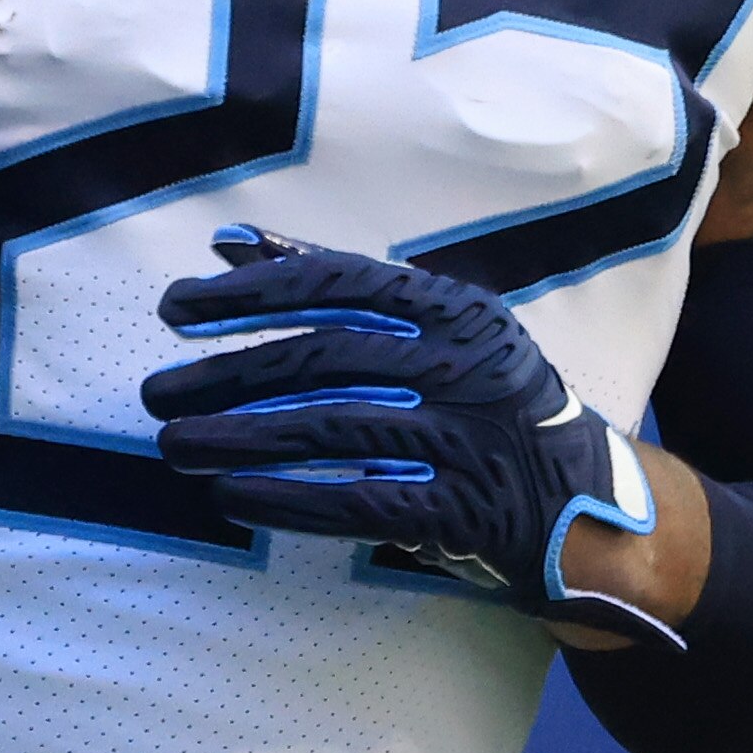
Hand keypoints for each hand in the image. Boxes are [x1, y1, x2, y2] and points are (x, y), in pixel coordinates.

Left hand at [143, 227, 679, 644]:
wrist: (597, 509)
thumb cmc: (490, 404)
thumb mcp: (434, 328)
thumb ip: (336, 284)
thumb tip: (228, 241)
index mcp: (452, 307)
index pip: (333, 284)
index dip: (247, 295)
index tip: (173, 309)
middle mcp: (464, 362)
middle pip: (320, 359)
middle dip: (226, 375)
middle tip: (155, 393)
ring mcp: (469, 437)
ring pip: (330, 429)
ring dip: (239, 439)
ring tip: (174, 445)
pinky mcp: (468, 511)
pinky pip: (361, 500)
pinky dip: (289, 497)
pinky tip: (231, 495)